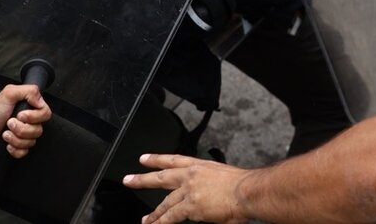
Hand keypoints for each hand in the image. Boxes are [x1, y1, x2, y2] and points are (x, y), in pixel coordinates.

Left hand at [0, 84, 51, 157]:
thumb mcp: (9, 93)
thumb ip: (29, 91)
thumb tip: (40, 100)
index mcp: (31, 108)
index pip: (46, 114)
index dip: (34, 117)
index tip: (21, 115)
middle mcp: (30, 122)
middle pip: (38, 131)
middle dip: (21, 129)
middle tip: (9, 123)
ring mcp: (24, 135)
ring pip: (31, 142)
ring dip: (15, 138)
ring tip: (5, 132)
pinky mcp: (18, 146)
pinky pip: (24, 152)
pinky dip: (14, 149)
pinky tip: (6, 143)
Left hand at [124, 154, 249, 223]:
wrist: (247, 191)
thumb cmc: (243, 185)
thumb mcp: (224, 176)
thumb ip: (211, 183)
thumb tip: (208, 194)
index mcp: (201, 166)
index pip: (173, 160)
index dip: (157, 159)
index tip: (144, 159)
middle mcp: (191, 175)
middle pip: (162, 177)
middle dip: (143, 179)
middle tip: (129, 180)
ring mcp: (189, 190)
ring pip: (165, 202)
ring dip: (154, 212)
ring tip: (145, 219)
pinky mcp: (190, 205)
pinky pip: (171, 216)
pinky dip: (162, 222)